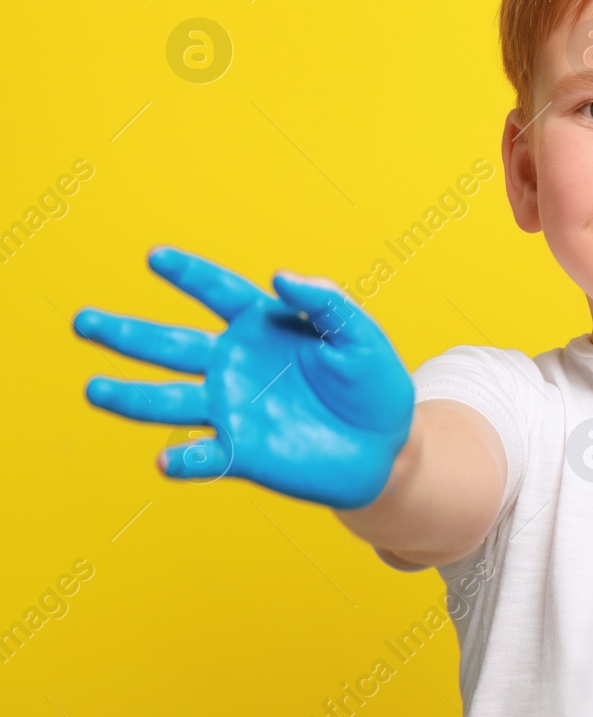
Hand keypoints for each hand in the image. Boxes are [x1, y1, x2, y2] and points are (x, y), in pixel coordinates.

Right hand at [72, 246, 414, 509]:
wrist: (386, 446)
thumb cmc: (373, 383)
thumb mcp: (360, 335)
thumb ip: (325, 303)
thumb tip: (280, 276)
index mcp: (262, 326)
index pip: (217, 292)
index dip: (188, 274)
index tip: (154, 256)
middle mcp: (234, 365)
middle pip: (170, 344)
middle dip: (126, 333)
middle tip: (82, 320)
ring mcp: (232, 409)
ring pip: (169, 400)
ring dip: (130, 397)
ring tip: (93, 390)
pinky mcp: (241, 453)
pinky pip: (203, 456)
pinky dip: (183, 459)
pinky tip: (165, 459)